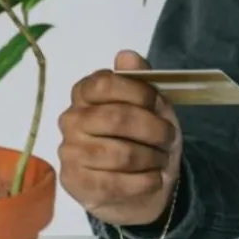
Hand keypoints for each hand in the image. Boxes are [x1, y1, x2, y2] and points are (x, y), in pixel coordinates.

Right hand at [59, 50, 182, 226]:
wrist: (138, 182)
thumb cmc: (144, 136)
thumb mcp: (151, 105)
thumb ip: (140, 78)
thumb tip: (126, 55)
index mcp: (86, 93)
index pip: (105, 84)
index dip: (138, 92)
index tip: (158, 103)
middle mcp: (71, 119)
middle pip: (116, 118)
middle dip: (153, 129)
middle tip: (169, 137)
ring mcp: (69, 151)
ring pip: (120, 154)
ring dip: (151, 158)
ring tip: (161, 159)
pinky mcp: (74, 182)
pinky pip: (114, 183)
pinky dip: (144, 182)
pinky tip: (154, 179)